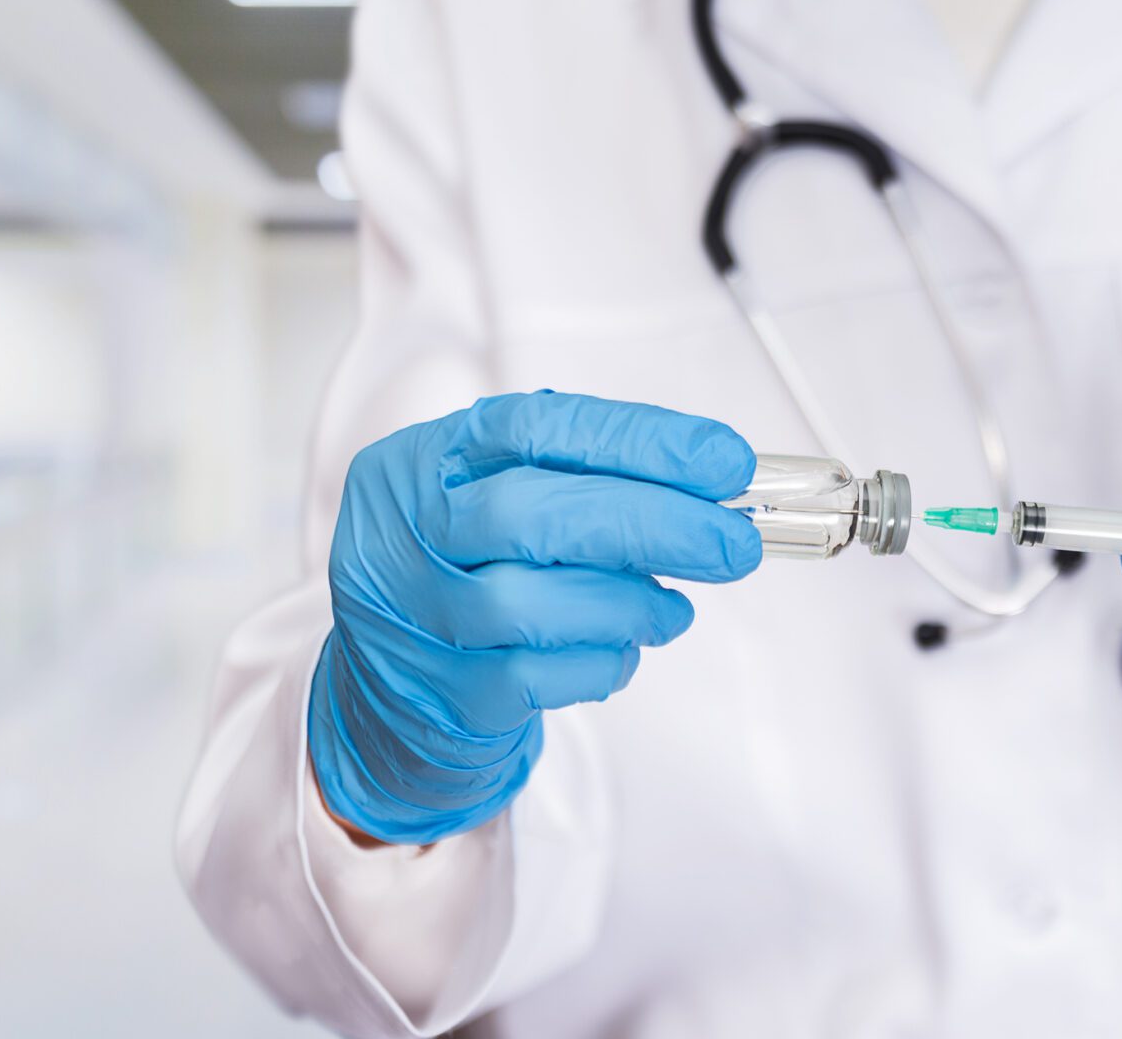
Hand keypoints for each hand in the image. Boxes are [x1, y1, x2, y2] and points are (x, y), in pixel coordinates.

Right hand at [309, 391, 761, 844]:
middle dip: (652, 523)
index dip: (638, 441)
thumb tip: (714, 484)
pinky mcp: (446, 692)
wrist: (389, 690)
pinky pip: (541, 677)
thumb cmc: (467, 571)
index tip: (725, 461)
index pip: (535, 428)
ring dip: (631, 604)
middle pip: (532, 515)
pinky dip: (604, 660)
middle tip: (733, 542)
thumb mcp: (497, 495)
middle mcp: (407, 531)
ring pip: (535, 605)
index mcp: (426, 459)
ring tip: (672, 609)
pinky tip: (622, 649)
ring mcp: (419, 617)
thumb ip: (586, 479)